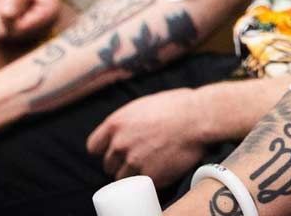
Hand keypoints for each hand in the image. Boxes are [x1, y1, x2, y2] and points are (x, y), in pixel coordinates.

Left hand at [86, 88, 210, 187]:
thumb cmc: (175, 105)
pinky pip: (142, 185)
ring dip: (132, 176)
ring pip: (122, 179)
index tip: (113, 151)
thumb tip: (123, 130)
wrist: (197, 117)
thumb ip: (128, 120)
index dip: (103, 150)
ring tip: (147, 167)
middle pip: (108, 164)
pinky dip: (149, 181)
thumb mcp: (143, 105)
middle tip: (136, 158)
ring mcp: (134, 162)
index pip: (94, 146)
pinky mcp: (150, 176)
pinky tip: (159, 171)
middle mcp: (120, 144)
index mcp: (116, 123)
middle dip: (119, 163)